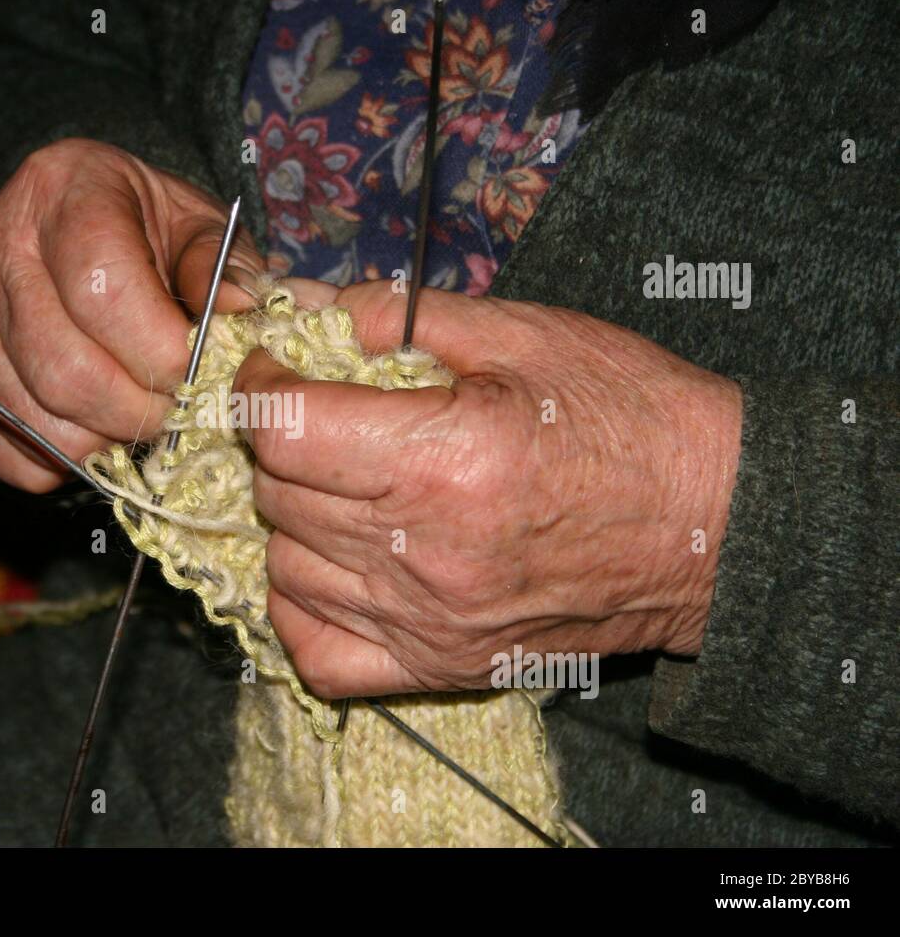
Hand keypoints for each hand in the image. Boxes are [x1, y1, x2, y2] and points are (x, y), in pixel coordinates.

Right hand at [0, 138, 262, 491]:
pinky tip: (90, 422)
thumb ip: (220, 265)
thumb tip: (240, 308)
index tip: (198, 373)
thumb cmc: (145, 228)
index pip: (104, 292)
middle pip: (66, 369)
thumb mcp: (195, 223)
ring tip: (137, 413)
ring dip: (105, 441)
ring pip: (39, 419)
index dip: (162, 352)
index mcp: (64, 192)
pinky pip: (6, 450)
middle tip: (176, 412)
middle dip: (139, 412)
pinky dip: (60, 460)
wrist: (70, 224)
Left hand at [234, 280, 742, 697]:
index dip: (259, 390)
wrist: (716, 525)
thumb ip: (408, 318)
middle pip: (279, 497)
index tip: (274, 370)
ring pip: (286, 569)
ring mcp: (430, 623)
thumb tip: (320, 309)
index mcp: (445, 462)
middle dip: (281, 444)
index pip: (287, 433)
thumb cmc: (632, 417)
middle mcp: (426, 555)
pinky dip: (301, 605)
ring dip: (291, 517)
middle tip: (317, 415)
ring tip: (334, 483)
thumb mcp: (529, 335)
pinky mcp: (443, 667)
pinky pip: (318, 654)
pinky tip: (328, 565)